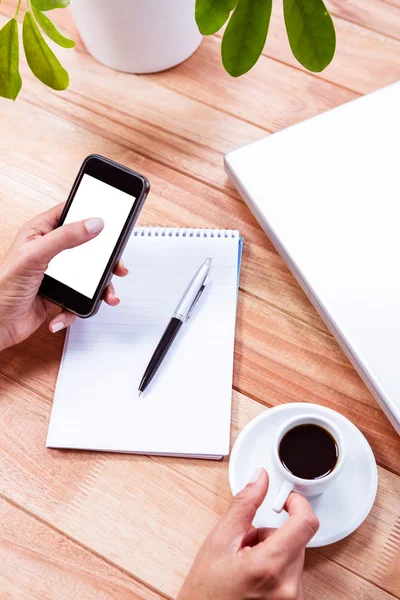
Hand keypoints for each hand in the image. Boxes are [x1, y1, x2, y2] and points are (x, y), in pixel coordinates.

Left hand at [0, 203, 127, 350]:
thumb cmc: (2, 287)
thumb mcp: (36, 255)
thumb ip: (66, 237)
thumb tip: (93, 223)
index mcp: (40, 233)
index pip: (70, 213)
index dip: (90, 213)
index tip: (110, 218)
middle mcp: (49, 251)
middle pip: (88, 247)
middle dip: (105, 259)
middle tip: (117, 265)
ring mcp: (56, 274)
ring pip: (89, 276)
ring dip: (100, 288)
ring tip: (107, 295)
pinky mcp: (59, 295)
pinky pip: (79, 299)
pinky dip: (76, 309)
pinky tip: (63, 313)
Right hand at [178, 468, 318, 599]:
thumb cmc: (205, 593)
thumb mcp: (219, 541)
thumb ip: (244, 505)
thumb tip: (260, 480)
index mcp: (270, 566)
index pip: (305, 524)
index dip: (297, 503)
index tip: (286, 499)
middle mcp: (288, 588)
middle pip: (296, 540)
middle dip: (272, 534)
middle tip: (245, 545)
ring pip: (294, 556)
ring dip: (273, 552)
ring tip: (245, 565)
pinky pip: (292, 575)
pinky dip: (276, 569)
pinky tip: (254, 579)